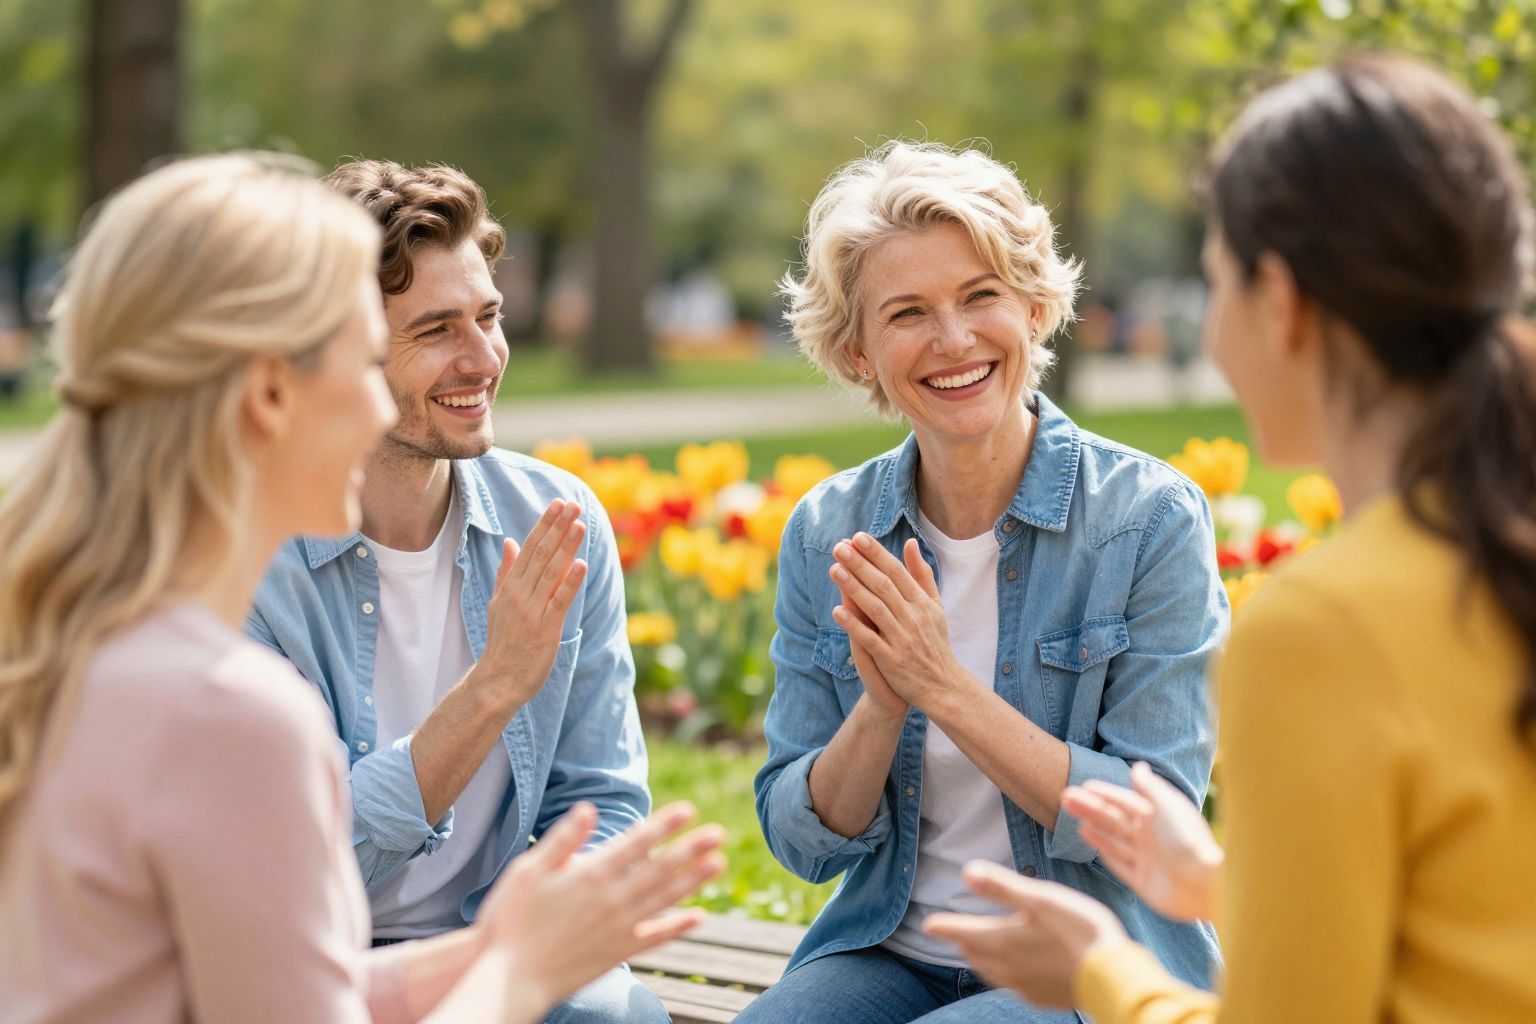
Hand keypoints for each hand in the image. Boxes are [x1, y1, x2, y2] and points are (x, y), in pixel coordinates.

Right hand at [474, 499, 587, 712]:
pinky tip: (581, 565)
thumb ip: (506, 572)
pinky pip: (559, 602)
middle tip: (574, 504)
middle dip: (558, 527)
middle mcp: (520, 595)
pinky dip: (570, 583)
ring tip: (579, 525)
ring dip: (566, 547)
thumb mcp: (499, 603)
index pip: (529, 548)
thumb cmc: (503, 642)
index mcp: (510, 586)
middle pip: (541, 554)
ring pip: (551, 572)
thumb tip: (511, 542)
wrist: (499, 681)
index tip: (558, 504)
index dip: (545, 525)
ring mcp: (532, 611)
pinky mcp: (545, 629)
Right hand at [477, 801, 726, 1014]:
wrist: (511, 980)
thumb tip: (589, 808)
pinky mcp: (618, 953)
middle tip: (719, 833)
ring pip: (664, 899)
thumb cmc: (512, 921)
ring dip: (694, 881)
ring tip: (719, 864)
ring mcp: (618, 928)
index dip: (664, 825)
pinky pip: (656, 937)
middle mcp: (612, 900)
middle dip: (691, 849)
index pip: (636, 843)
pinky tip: (699, 917)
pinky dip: (678, 926)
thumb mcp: (528, 871)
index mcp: (590, 875)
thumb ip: (563, 840)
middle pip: (660, 869)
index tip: (689, 810)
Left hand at [828, 533, 969, 709]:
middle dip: (860, 565)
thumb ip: (921, 575)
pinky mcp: (892, 660)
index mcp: (923, 603)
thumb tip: (909, 543)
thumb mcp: (935, 606)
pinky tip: (837, 611)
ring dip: (853, 589)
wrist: (943, 686)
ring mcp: (903, 639)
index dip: (877, 554)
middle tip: (838, 547)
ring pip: (875, 609)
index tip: (858, 537)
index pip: (897, 572)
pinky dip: (854, 625)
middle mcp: (914, 618)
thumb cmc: (935, 643)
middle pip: (883, 586)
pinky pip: (870, 640)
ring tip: (834, 570)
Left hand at [924, 861, 1126, 1008]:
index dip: (944, 926)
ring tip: (976, 948)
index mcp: (1001, 940)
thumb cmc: (1078, 930)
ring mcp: (1022, 985)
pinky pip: (1011, 984)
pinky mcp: (1039, 997)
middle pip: (973, 953)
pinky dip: (1003, 972)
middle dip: (962, 941)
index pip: (961, 932)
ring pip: (990, 971)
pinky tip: (1013, 969)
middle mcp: (1006, 967)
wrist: (1112, 977)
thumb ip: (1001, 886)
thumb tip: (966, 872)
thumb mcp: (1040, 898)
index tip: (929, 925)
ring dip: (980, 957)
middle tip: (954, 932)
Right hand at [1060, 761, 1223, 922]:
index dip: (1105, 793)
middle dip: (1091, 808)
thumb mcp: (1167, 806)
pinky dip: (1104, 850)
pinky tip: (1089, 839)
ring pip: (1113, 839)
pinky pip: (1119, 864)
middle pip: (1114, 819)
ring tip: (1074, 818)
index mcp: (1158, 817)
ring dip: (1094, 827)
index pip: (1125, 801)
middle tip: (1065, 798)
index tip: (1084, 785)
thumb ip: (1149, 787)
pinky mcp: (1143, 882)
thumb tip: (1138, 765)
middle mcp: (1151, 837)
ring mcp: (1146, 860)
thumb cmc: (1186, 839)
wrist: (1202, 884)